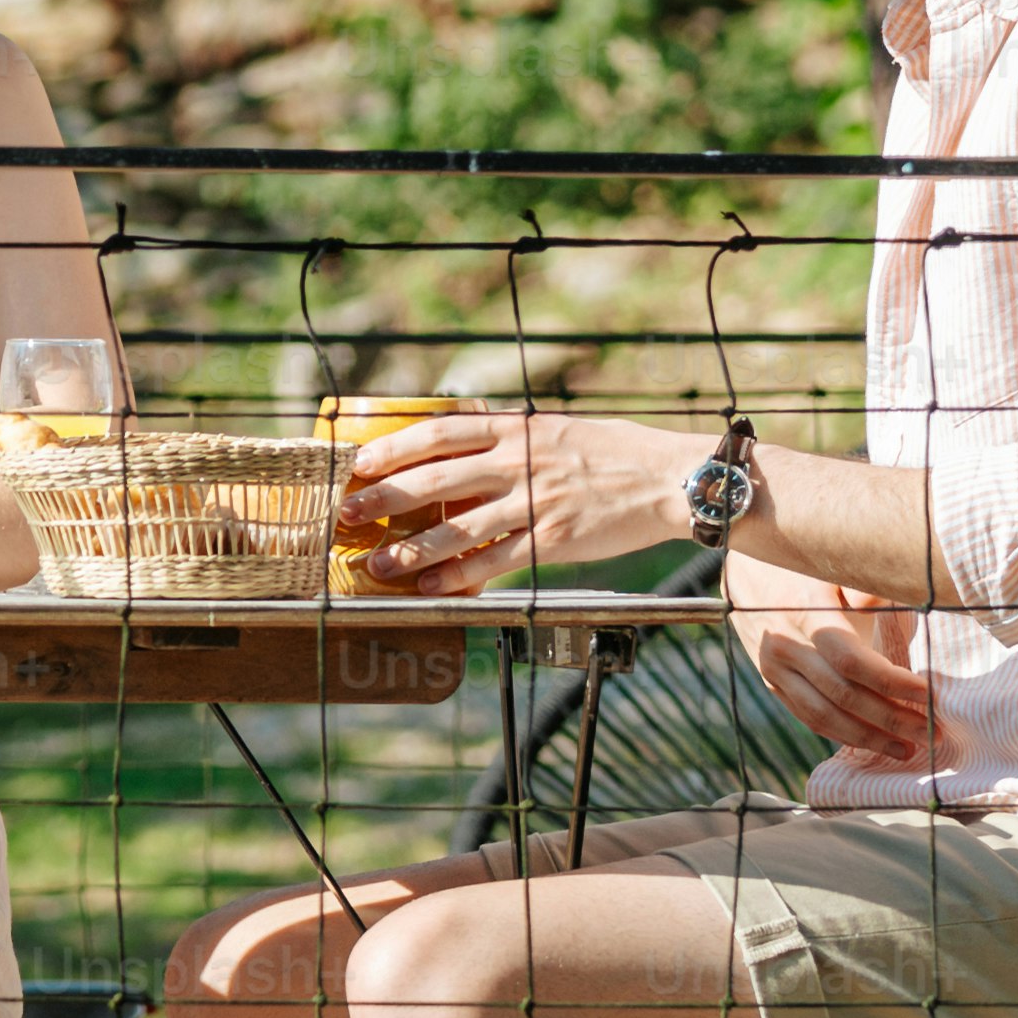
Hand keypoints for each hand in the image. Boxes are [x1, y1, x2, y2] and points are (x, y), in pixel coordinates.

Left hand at [336, 409, 699, 586]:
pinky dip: (460, 576)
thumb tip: (464, 451)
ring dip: (412, 549)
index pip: (441, 431)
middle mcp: (521, 461)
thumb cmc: (614, 452)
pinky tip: (433, 589)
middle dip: (385, 498)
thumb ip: (513, 439)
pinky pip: (496, 560)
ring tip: (377, 565)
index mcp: (518, 428)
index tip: (358, 463)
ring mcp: (536, 500)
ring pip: (459, 526)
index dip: (394, 448)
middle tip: (347, 515)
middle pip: (436, 478)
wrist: (670, 478)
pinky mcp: (554, 538)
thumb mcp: (558, 429)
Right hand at [733, 571, 939, 767]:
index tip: (927, 695)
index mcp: (806, 613)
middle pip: (843, 696)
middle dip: (890, 719)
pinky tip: (871, 743)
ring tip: (907, 750)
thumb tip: (886, 600)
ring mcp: (775, 670)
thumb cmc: (805, 567)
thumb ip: (864, 586)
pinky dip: (841, 735)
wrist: (746, 572)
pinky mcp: (772, 683)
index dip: (891, 682)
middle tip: (931, 733)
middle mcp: (787, 647)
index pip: (852, 660)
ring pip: (824, 716)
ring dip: (868, 738)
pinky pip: (808, 718)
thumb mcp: (833, 565)